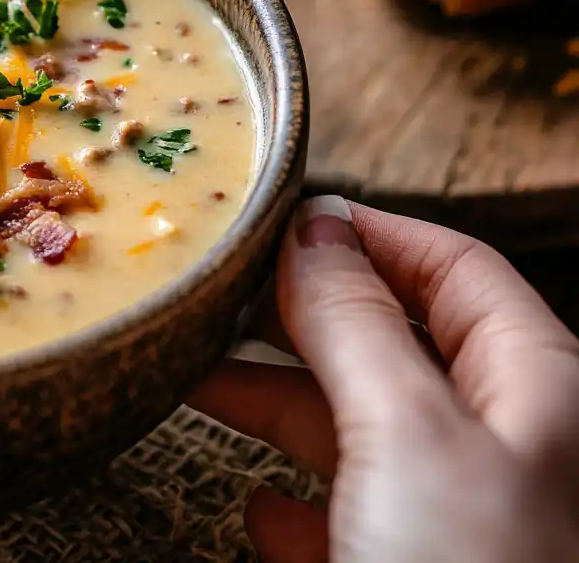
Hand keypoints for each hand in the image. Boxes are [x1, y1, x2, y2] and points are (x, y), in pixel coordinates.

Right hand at [188, 196, 578, 562]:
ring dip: (277, 402)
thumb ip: (355, 324)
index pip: (455, 268)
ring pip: (360, 432)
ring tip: (198, 377)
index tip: (280, 219)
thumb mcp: (407, 433)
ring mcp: (463, 517)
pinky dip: (295, 504)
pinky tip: (260, 504)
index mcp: (538, 387)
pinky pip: (348, 517)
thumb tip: (314, 231)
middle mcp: (508, 446)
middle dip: (301, 314)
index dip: (368, 234)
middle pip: (396, 346)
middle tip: (222, 291)